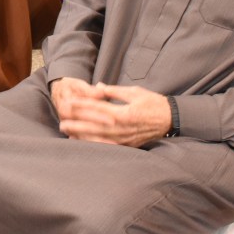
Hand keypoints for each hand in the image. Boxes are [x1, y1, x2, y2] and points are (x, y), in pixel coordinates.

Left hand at [52, 79, 171, 147]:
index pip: (98, 109)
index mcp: (123, 113)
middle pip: (95, 127)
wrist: (171, 119)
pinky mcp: (128, 145)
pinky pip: (108, 146)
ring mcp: (125, 139)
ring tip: (68, 134)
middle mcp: (122, 128)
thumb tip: (98, 86)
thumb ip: (114, 91)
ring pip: (99, 138)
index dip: (82, 106)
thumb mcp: (134, 92)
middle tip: (62, 123)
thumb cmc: (153, 103)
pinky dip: (95, 145)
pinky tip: (85, 143)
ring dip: (82, 137)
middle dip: (77, 125)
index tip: (69, 103)